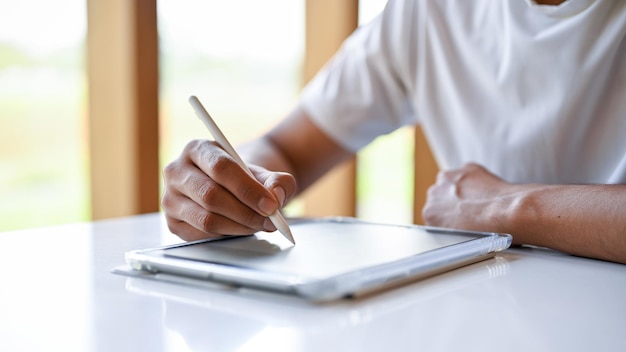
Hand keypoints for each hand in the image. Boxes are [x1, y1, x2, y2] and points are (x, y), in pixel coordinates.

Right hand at [161, 139, 296, 240]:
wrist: (227, 187)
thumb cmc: (243, 177)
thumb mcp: (264, 173)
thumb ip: (278, 181)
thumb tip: (276, 196)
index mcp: (197, 148)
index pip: (220, 168)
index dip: (248, 189)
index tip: (271, 205)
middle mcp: (176, 171)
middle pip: (211, 196)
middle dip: (246, 212)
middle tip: (270, 220)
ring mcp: (170, 198)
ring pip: (207, 219)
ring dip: (239, 226)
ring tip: (259, 224)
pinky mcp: (173, 222)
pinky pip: (202, 235)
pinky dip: (227, 235)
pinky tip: (240, 228)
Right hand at [422, 163, 513, 233]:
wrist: (507, 213)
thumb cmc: (488, 231)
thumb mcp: (460, 237)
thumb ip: (449, 226)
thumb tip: (455, 225)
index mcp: (429, 213)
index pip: (433, 213)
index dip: (446, 216)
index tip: (457, 218)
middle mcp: (434, 193)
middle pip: (439, 196)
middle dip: (451, 201)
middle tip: (469, 210)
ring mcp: (450, 178)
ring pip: (451, 182)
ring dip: (461, 188)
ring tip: (479, 200)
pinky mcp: (466, 168)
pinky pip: (468, 173)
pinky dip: (475, 179)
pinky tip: (487, 191)